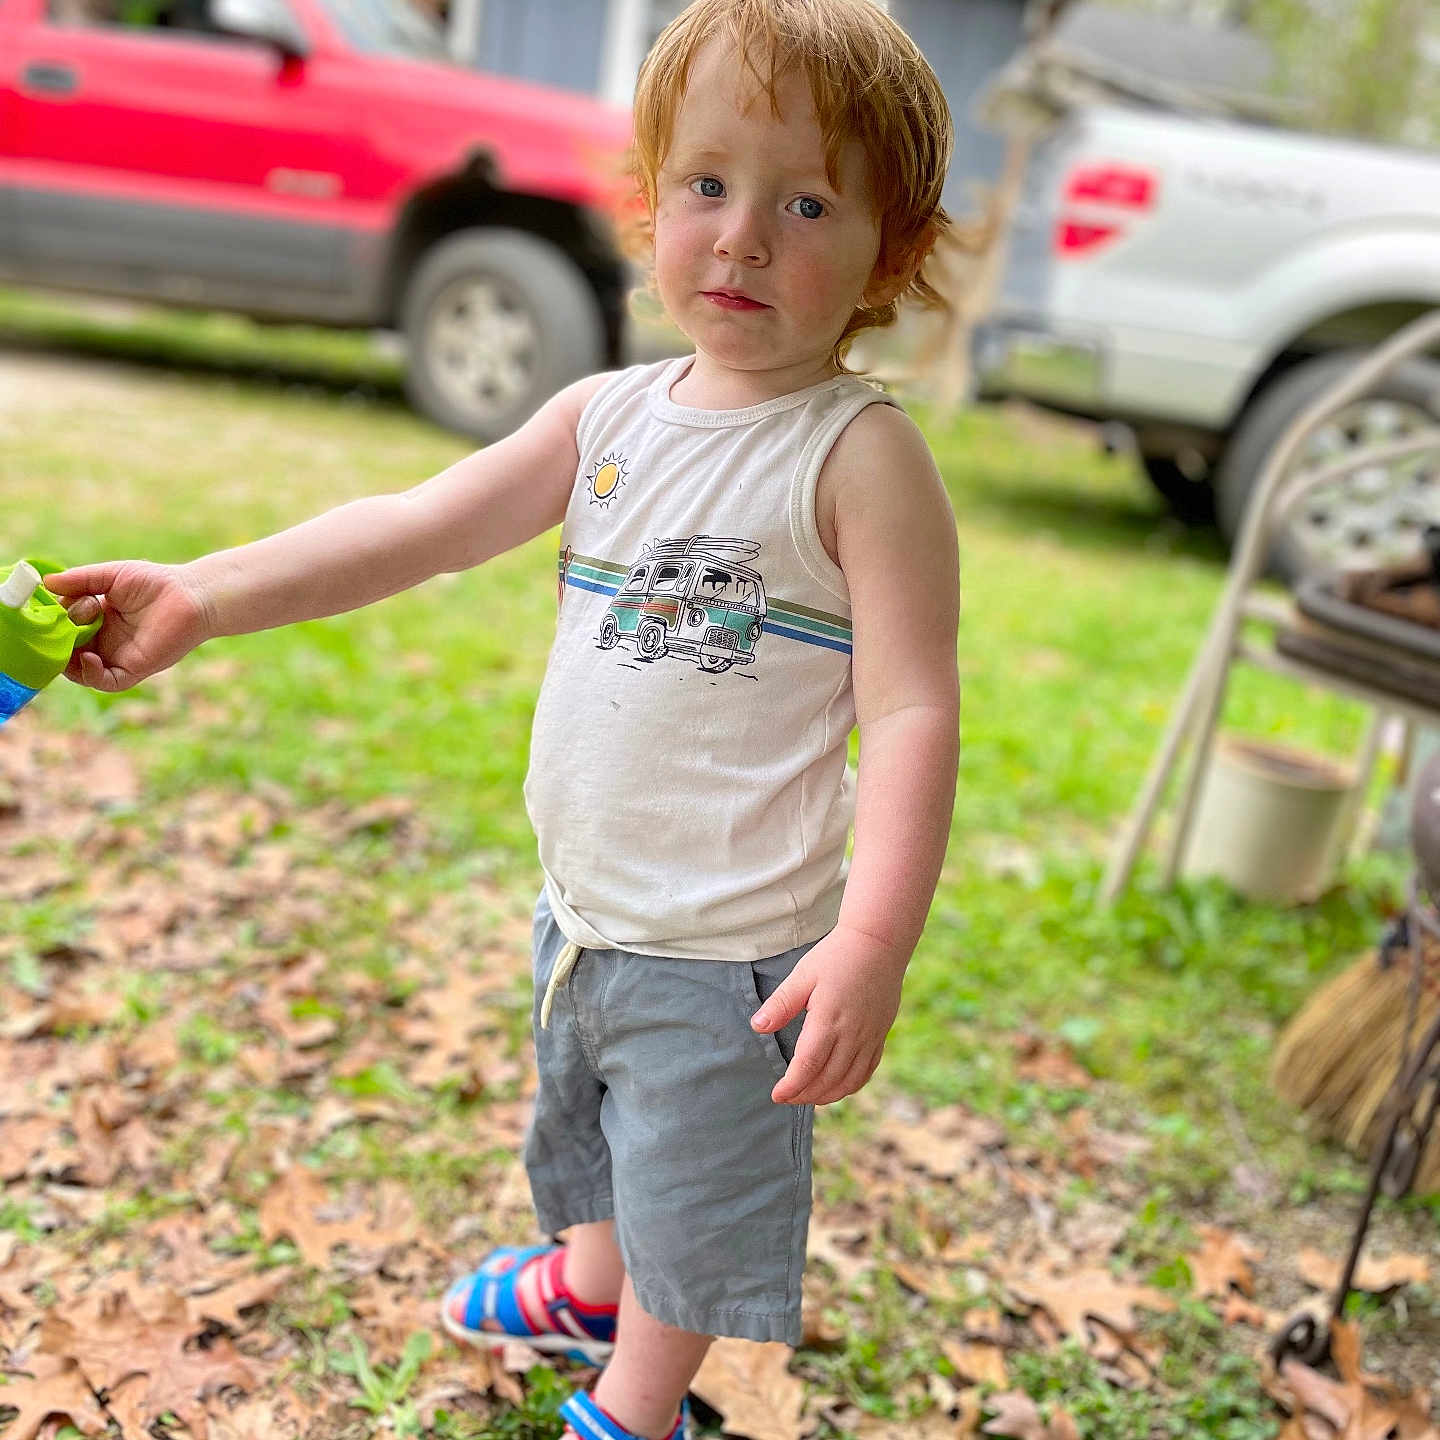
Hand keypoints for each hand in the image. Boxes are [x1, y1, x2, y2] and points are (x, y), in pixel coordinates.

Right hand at [44, 561, 211, 691]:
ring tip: (68, 642)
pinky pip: (107, 682)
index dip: (55, 620)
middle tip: (58, 626)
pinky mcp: (135, 668)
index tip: (55, 606)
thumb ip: (80, 580)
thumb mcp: (111, 576)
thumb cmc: (156, 582)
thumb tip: (46, 583)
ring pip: (82, 671)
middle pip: (68, 651)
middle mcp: (105, 640)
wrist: (191, 595)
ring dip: (68, 661)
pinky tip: (88, 657)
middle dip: (57, 641)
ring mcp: (118, 656)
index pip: (64, 628)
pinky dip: (92, 674)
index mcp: (97, 619)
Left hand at [749, 925, 908, 1105]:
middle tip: (786, 1098)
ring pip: (849, 1081)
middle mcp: (852, 1034)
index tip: (776, 1095)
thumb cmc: (836, 956)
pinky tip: (836, 1087)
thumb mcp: (803, 975)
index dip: (792, 1086)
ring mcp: (870, 1037)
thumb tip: (758, 1027)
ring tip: (807, 1097)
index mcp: (829, 1019)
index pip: (808, 1065)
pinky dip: (850, 1086)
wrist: (879, 943)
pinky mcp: (880, 1035)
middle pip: (828, 1079)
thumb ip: (781, 1004)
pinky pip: (867, 1072)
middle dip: (804, 1094)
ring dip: (827, 1095)